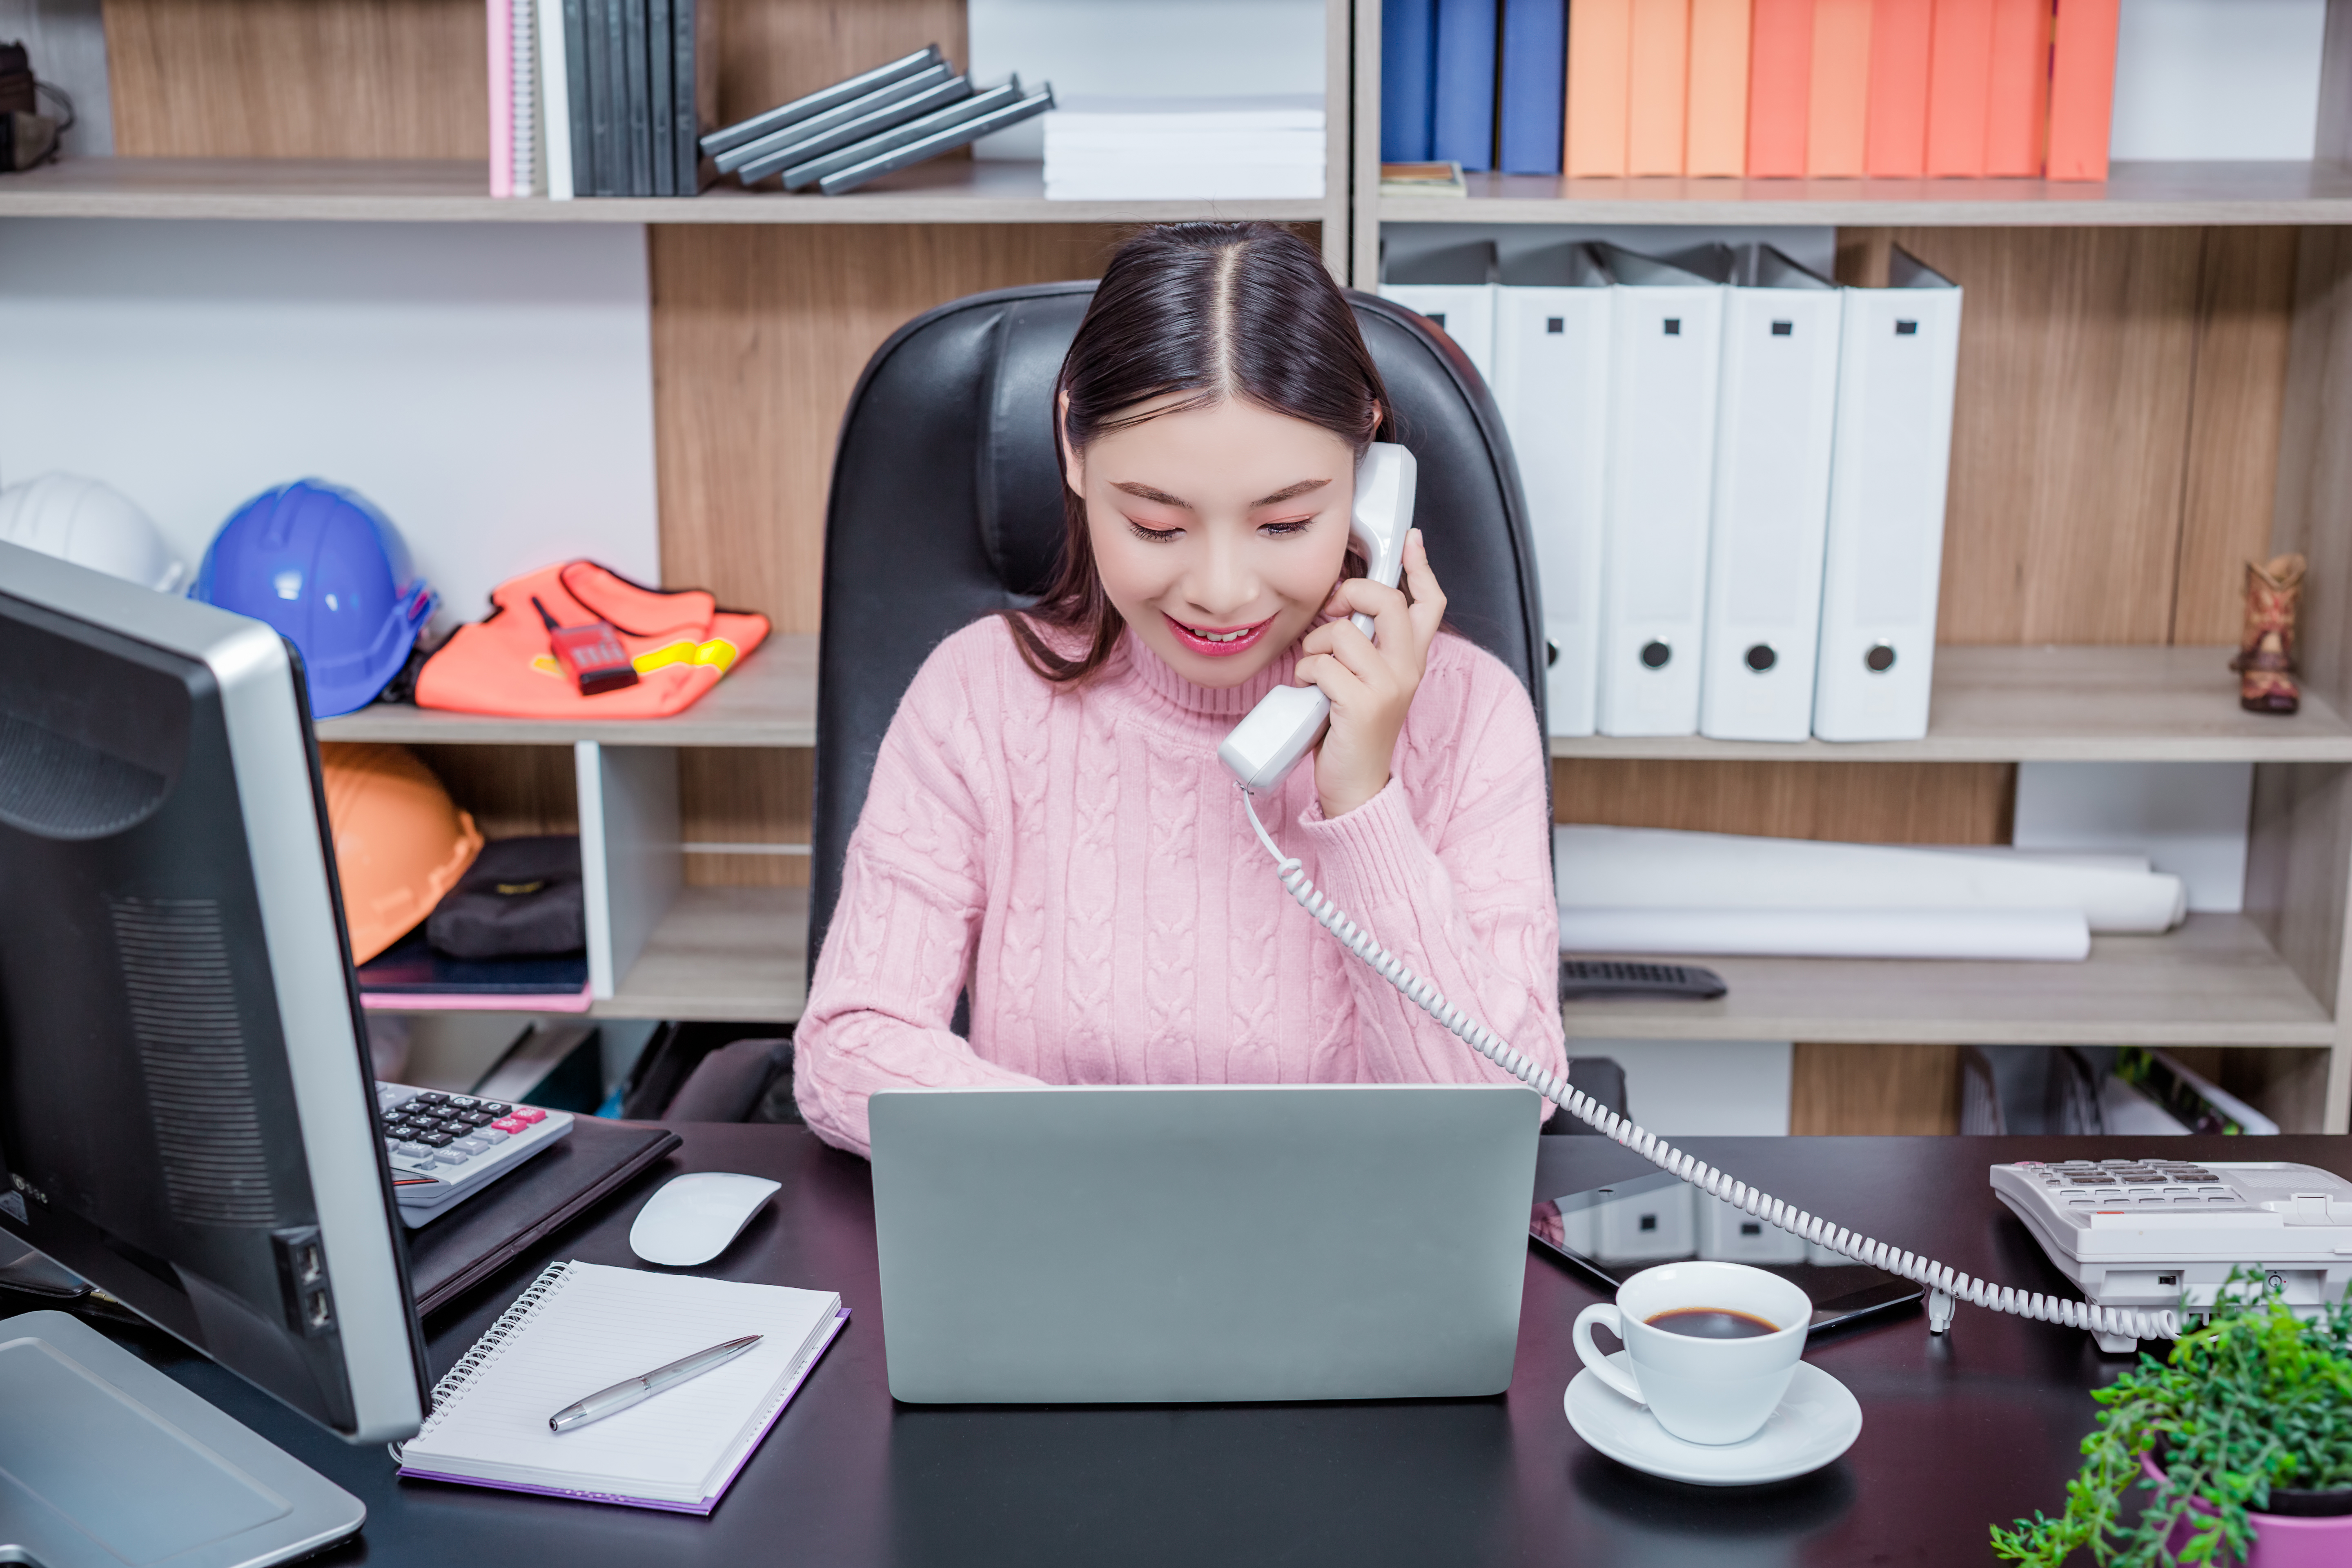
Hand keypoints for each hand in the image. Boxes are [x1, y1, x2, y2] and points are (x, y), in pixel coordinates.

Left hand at [1294, 529, 1445, 819]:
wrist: (1356, 786)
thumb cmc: (1352, 733)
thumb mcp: (1368, 683)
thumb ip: (1366, 649)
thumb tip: (1342, 610)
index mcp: (1411, 661)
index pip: (1430, 604)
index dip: (1421, 568)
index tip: (1411, 541)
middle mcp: (1406, 670)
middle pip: (1387, 601)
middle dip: (1350, 593)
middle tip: (1332, 611)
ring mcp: (1387, 686)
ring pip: (1343, 632)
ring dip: (1315, 647)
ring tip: (1315, 671)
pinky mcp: (1362, 704)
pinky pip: (1322, 665)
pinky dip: (1305, 673)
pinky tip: (1309, 691)